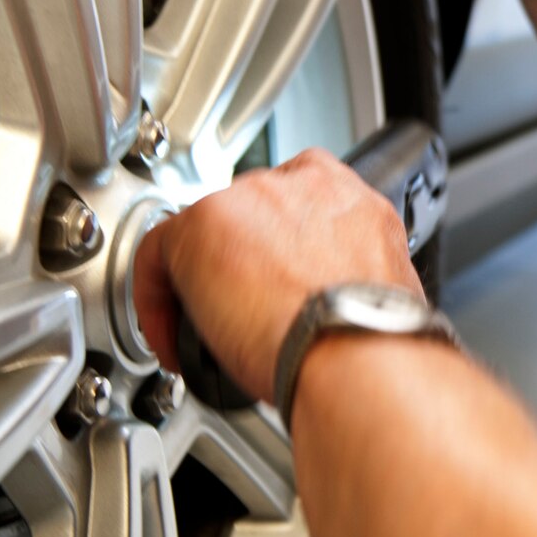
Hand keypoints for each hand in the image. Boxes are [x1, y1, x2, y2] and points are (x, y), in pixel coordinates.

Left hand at [132, 149, 423, 406]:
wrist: (356, 352)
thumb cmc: (373, 337)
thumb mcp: (380, 291)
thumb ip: (348, 275)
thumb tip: (330, 300)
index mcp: (349, 197)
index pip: (298, 204)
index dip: (277, 250)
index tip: (271, 286)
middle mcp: (300, 185)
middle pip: (248, 215)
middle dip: (239, 266)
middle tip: (236, 315)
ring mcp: (250, 198)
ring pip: (203, 232)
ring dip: (200, 282)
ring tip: (206, 332)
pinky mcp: (202, 223)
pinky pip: (157, 253)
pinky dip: (156, 300)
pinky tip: (172, 340)